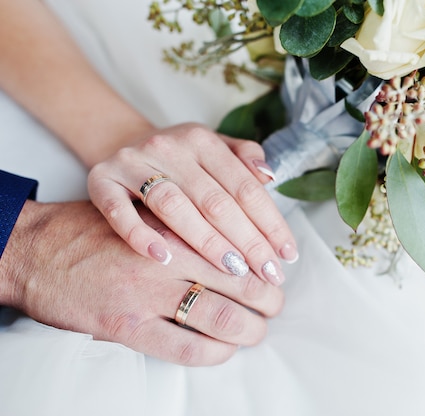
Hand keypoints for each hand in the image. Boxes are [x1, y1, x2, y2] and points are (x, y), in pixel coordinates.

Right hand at [0, 200, 283, 365]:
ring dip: (250, 328)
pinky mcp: (128, 327)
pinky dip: (214, 352)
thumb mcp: (146, 204)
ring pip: (219, 316)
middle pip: (239, 280)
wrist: (41, 252)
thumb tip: (237, 222)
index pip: (239, 239)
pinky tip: (225, 349)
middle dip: (268, 296)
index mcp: (175, 222)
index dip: (267, 258)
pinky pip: (184, 348)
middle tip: (276, 301)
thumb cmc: (99, 228)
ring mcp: (147, 294)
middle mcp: (166, 258)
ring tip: (258, 328)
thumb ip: (188, 211)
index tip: (280, 268)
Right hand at [87, 123, 297, 285]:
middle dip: (247, 240)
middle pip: (215, 200)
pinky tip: (164, 259)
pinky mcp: (100, 180)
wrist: (120, 146)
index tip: (287, 254)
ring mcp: (132, 162)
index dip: (270, 222)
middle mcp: (169, 147)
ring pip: (174, 205)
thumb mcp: (213, 149)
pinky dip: (140, 235)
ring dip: (205, 241)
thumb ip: (244, 159)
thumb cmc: (180, 160)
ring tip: (233, 270)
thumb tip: (270, 176)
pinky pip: (119, 211)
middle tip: (268, 274)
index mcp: (202, 140)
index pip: (244, 186)